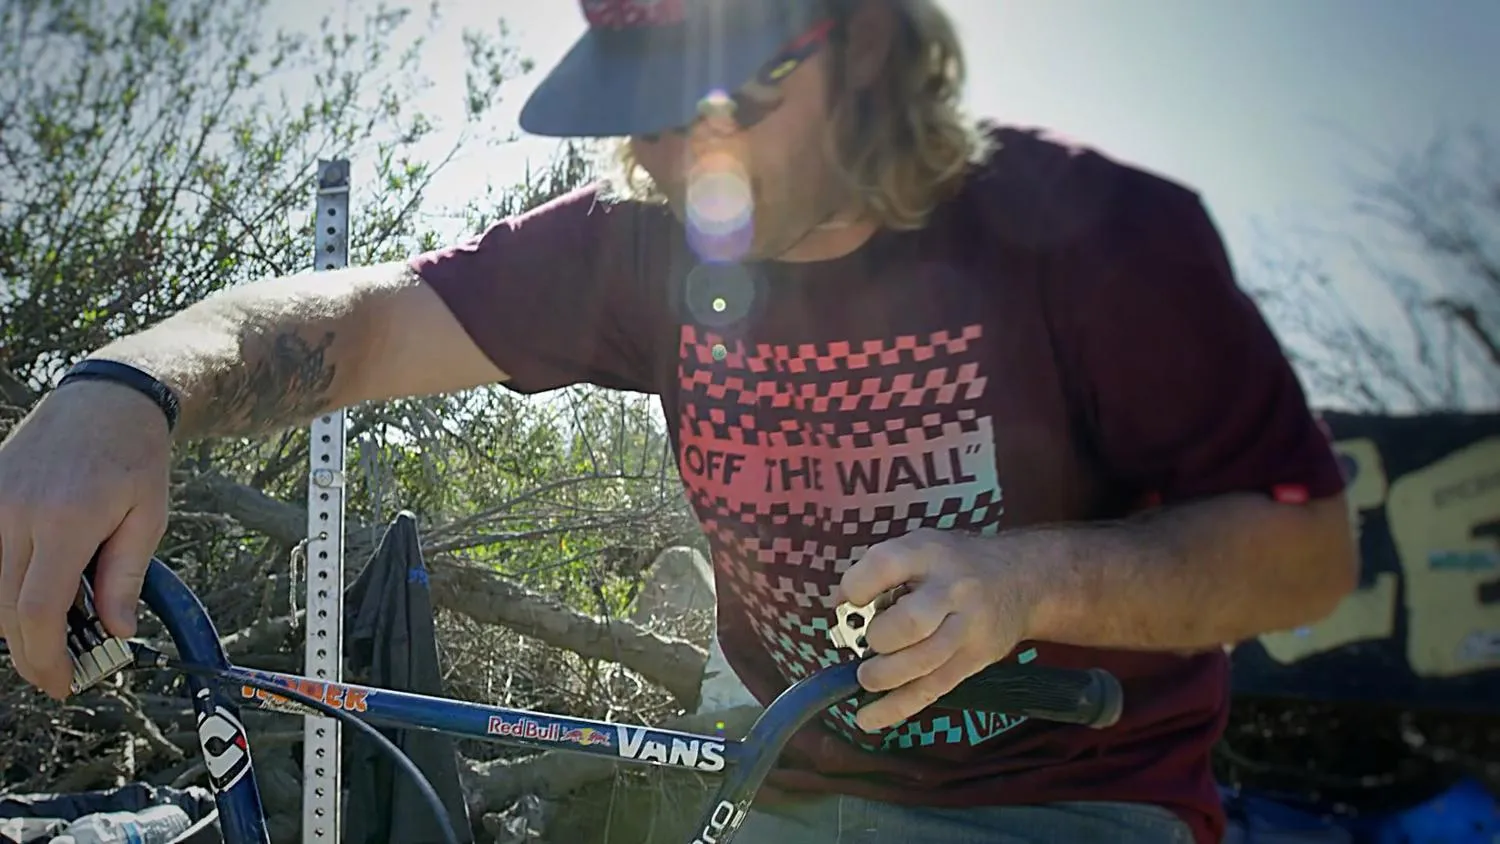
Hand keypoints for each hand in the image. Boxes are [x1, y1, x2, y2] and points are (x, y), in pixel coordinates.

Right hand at [0, 380, 170, 698]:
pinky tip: (33, 600)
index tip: (64, 683)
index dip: (46, 656)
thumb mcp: (149, 518)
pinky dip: (2, 590)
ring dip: (13, 624)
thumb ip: (126, 578)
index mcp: (65, 519)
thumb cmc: (135, 458)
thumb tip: (117, 633)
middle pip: (3, 609)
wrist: (106, 401)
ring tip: (55, 637)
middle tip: (60, 672)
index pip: (37, 610)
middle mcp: (16, 512)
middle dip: (29, 651)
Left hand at [835, 528, 1038, 731]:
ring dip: (884, 677)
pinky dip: (896, 707)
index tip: (849, 600)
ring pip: (923, 663)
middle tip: (869, 641)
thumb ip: (881, 570)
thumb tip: (841, 608)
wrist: (1023, 580)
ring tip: (867, 677)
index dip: (857, 587)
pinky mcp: (973, 660)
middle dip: (878, 639)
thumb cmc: (955, 563)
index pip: (886, 565)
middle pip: (911, 623)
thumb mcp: (921, 546)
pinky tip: (868, 718)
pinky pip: (931, 689)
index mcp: (929, 553)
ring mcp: (967, 628)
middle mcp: (952, 590)